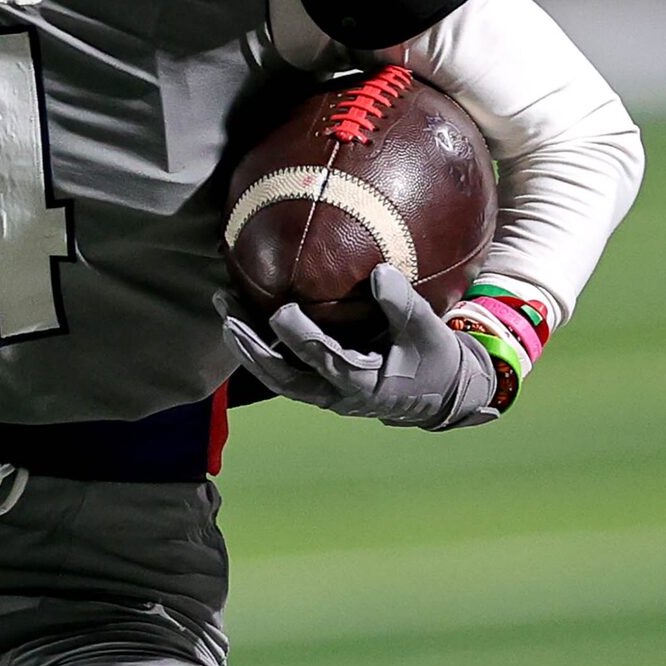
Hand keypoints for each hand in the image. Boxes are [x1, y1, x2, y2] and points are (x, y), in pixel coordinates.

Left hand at [217, 264, 499, 429]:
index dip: (300, 337)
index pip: (324, 359)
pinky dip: (258, 348)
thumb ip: (402, 304)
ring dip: (246, 346)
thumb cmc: (434, 359)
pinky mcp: (317, 385)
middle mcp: (335, 394)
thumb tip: (378, 270)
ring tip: (224, 312)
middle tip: (227, 314)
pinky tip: (240, 319)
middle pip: (282, 376)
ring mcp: (322, 392)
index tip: (282, 308)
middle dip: (251, 346)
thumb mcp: (426, 331)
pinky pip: (280, 369)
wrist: (440, 395)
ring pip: (274, 375)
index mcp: (363, 383)